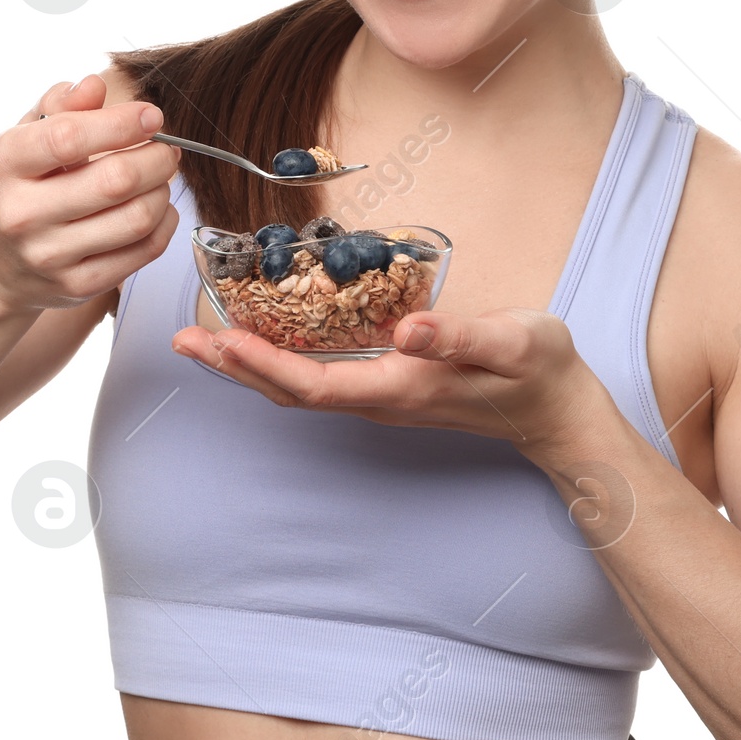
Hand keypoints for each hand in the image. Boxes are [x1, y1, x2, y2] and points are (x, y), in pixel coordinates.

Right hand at [0, 72, 181, 312]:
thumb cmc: (17, 188)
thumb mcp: (23, 139)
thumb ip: (59, 107)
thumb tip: (94, 85)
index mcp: (4, 164)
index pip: (68, 138)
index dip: (121, 123)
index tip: (152, 116)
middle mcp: (21, 213)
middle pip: (115, 181)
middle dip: (157, 158)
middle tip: (167, 149)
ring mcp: (49, 255)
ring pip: (136, 218)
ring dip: (162, 191)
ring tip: (160, 178)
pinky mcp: (77, 285)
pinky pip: (143, 252)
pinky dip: (164, 224)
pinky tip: (159, 209)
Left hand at [171, 305, 618, 464]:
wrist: (557, 409)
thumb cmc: (537, 371)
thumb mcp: (511, 343)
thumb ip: (458, 338)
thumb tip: (406, 330)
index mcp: (399, 388)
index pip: (312, 384)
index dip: (262, 364)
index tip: (220, 338)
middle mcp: (380, 400)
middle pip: (290, 392)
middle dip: (235, 366)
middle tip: (183, 339)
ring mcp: (381, 397)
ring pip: (299, 387)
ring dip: (250, 366)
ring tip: (205, 339)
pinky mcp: (387, 385)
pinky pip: (318, 377)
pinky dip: (281, 359)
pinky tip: (265, 338)